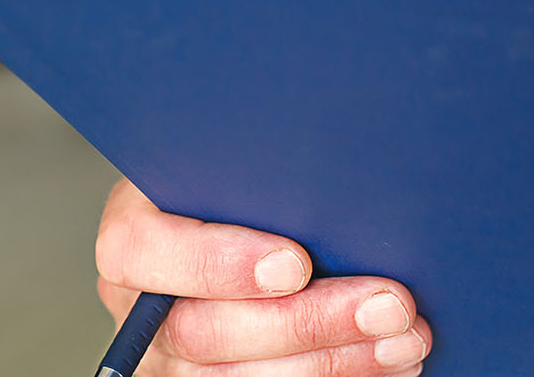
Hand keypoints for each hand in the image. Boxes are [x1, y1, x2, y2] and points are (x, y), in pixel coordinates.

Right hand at [95, 179, 431, 375]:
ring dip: (331, 360)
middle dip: (303, 321)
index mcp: (130, 235)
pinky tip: (387, 359)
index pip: (141, 251)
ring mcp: (169, 362)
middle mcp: (139, 308)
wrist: (257, 238)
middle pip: (199, 331)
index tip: (295, 263)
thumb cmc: (247, 197)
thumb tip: (321, 184)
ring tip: (402, 335)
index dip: (215, 262)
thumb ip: (250, 181)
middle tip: (386, 302)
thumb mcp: (230, 174)